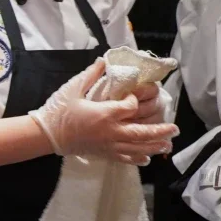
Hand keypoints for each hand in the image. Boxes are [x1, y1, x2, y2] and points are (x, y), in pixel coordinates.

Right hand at [29, 59, 178, 165]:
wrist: (45, 135)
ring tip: (167, 145)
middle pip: (141, 132)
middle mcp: (110, 131)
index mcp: (104, 113)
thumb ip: (91, 74)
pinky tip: (147, 159)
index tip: (132, 96)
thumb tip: (104, 60)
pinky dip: (136, 159)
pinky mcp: (102, 154)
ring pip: (136, 148)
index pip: (130, 107)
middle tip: (174, 128)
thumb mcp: (73, 88)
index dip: (135, 100)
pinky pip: (123, 158)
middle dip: (159, 130)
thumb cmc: (58, 111)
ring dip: (154, 146)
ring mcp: (107, 145)